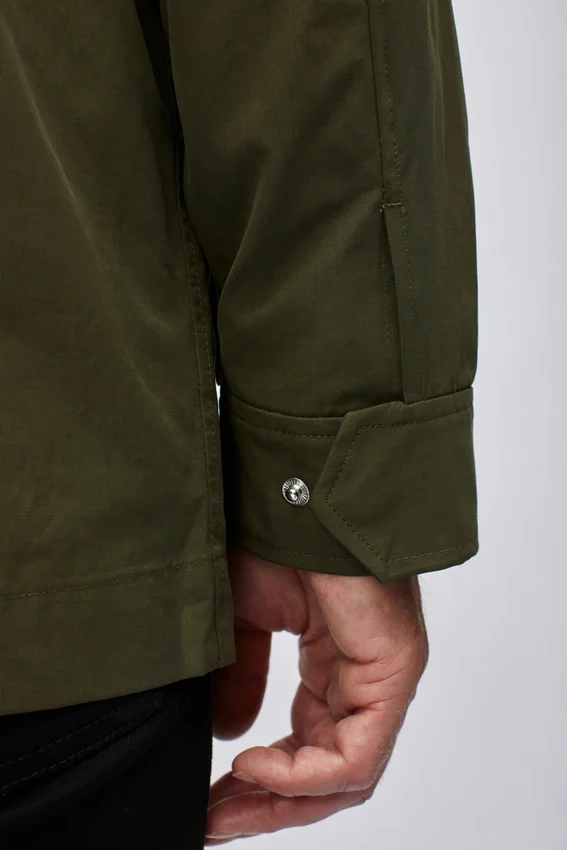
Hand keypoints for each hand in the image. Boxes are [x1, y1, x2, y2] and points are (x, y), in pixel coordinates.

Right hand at [205, 545, 428, 842]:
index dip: (257, 784)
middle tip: (213, 821)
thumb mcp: (241, 619)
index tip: (209, 801)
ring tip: (225, 807)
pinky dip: (302, 776)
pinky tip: (253, 767)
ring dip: (280, 799)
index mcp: (333, 664)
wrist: (296, 489)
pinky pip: (355, 754)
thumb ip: (239, 679)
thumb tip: (231, 737)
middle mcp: (362, 677)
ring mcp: (382, 677)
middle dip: (265, 804)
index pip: (305, 747)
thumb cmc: (272, 538)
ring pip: (343, 775)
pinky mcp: (392, 672)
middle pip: (324, 773)